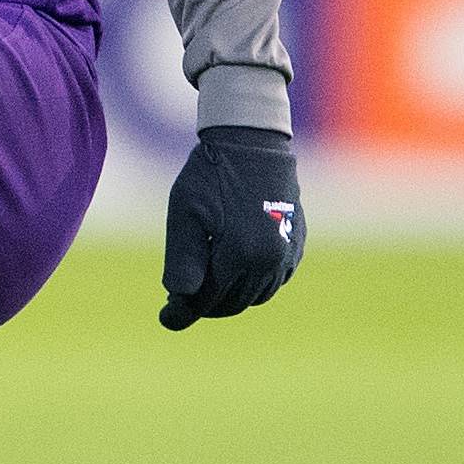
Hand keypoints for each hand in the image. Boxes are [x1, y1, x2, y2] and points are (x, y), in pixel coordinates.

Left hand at [160, 125, 304, 330]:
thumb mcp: (185, 212)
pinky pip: (273, 280)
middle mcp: (268, 261)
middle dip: (204, 305)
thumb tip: (180, 298)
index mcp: (239, 254)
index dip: (183, 313)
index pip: (207, 299)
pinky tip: (232, 273)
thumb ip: (182, 258)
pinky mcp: (297, 246)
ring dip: (228, 297)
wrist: (252, 143)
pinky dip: (251, 285)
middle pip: (231, 302)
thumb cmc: (211, 175)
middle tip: (179, 299)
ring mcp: (287, 255)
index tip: (166, 319)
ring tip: (203, 285)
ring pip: (254, 296)